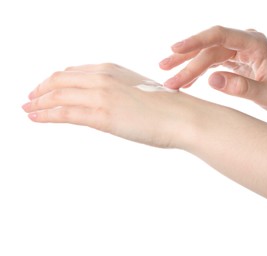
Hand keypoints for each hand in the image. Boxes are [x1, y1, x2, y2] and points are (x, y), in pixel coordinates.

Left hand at [22, 63, 201, 147]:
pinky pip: (65, 113)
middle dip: (41, 89)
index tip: (46, 88)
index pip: (74, 72)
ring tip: (28, 108)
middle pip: (60, 80)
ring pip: (58, 95)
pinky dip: (46, 114)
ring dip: (39, 102)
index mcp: (112, 70)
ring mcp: (101, 95)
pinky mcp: (102, 115)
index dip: (55, 80)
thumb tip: (110, 103)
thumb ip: (120, 93)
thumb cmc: (167, 108)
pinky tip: (35, 116)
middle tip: (30, 98)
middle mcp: (103, 78)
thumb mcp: (139, 92)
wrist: (183, 117)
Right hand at [160, 26, 266, 116]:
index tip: (174, 49)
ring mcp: (239, 51)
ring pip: (207, 55)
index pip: (220, 35)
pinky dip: (197, 72)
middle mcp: (245, 42)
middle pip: (209, 47)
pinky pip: (211, 63)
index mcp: (255, 43)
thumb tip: (212, 80)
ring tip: (169, 78)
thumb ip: (243, 88)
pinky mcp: (234, 60)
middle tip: (165, 72)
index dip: (195, 40)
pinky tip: (186, 81)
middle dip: (186, 60)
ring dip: (187, 66)